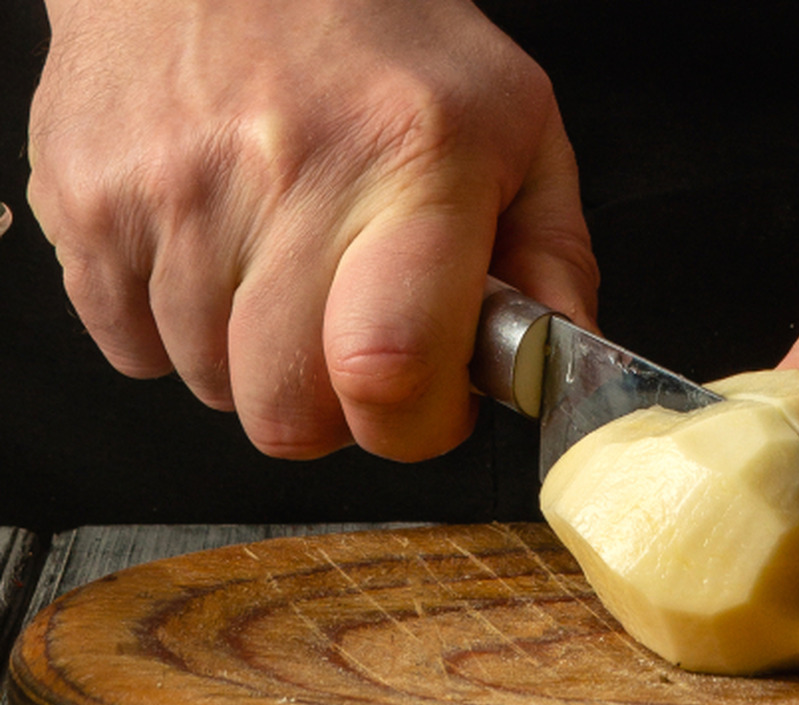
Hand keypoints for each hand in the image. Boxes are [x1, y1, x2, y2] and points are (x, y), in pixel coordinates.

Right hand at [28, 0, 597, 460]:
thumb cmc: (381, 37)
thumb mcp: (513, 124)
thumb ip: (554, 255)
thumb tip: (565, 364)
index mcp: (412, 161)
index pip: (388, 366)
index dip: (414, 424)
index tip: (432, 401)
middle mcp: (283, 173)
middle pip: (287, 412)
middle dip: (334, 408)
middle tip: (356, 341)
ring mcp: (170, 189)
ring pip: (209, 386)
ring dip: (254, 359)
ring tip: (283, 266)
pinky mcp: (86, 200)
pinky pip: (130, 349)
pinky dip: (176, 328)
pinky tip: (216, 251)